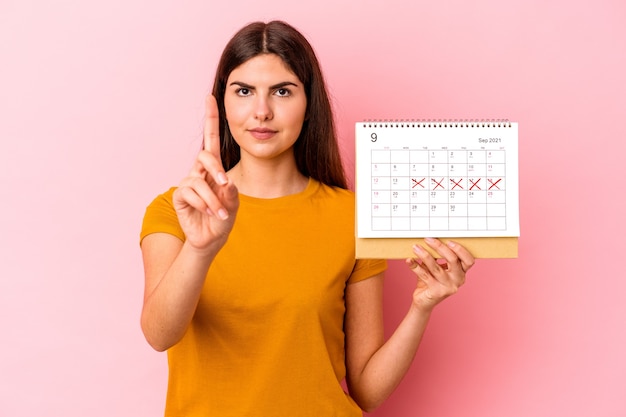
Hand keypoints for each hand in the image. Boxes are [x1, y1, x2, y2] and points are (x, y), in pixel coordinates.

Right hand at [172, 95, 238, 252]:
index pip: (210, 139)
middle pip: (205, 155)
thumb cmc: (224, 217)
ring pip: (199, 181)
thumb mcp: (234, 203)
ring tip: (220, 213)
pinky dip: (203, 205)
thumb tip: (224, 182)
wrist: (212, 238)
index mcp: (214, 168)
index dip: (211, 119)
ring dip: (213, 199)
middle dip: (216, 168)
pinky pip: (190, 194)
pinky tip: (209, 213)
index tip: (210, 97)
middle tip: (225, 184)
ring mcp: (188, 183)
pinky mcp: (180, 196)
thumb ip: (231, 193)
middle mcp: (199, 171)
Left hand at [405, 238, 474, 311]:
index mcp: (462, 273)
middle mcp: (458, 280)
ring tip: (416, 248)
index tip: (448, 241)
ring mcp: (448, 287)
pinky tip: (409, 260)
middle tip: (428, 240)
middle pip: (453, 260)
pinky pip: (424, 275)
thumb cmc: (431, 281)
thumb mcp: (437, 267)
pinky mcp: (436, 292)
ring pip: (436, 267)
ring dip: (424, 255)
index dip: (460, 250)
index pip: (469, 260)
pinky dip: (415, 266)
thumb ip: (437, 257)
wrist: (424, 301)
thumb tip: (430, 240)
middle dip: (440, 247)